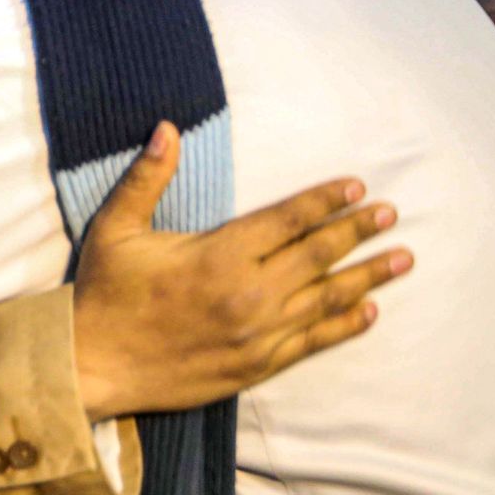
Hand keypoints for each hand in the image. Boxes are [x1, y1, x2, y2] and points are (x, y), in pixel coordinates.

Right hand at [72, 121, 412, 421]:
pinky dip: (344, 325)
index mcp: (218, 255)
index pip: (287, 220)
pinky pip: (313, 342)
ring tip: (402, 259)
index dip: (325, 200)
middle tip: (391, 214)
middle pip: (317, 255)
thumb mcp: (116, 228)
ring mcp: (257, 334)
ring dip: (367, 276)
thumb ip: (147, 178)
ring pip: (326, 298)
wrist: (93, 366)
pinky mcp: (256, 365)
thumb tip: (167, 129)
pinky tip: (368, 311)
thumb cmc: (104, 293)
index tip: (356, 186)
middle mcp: (248, 294)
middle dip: (358, 231)